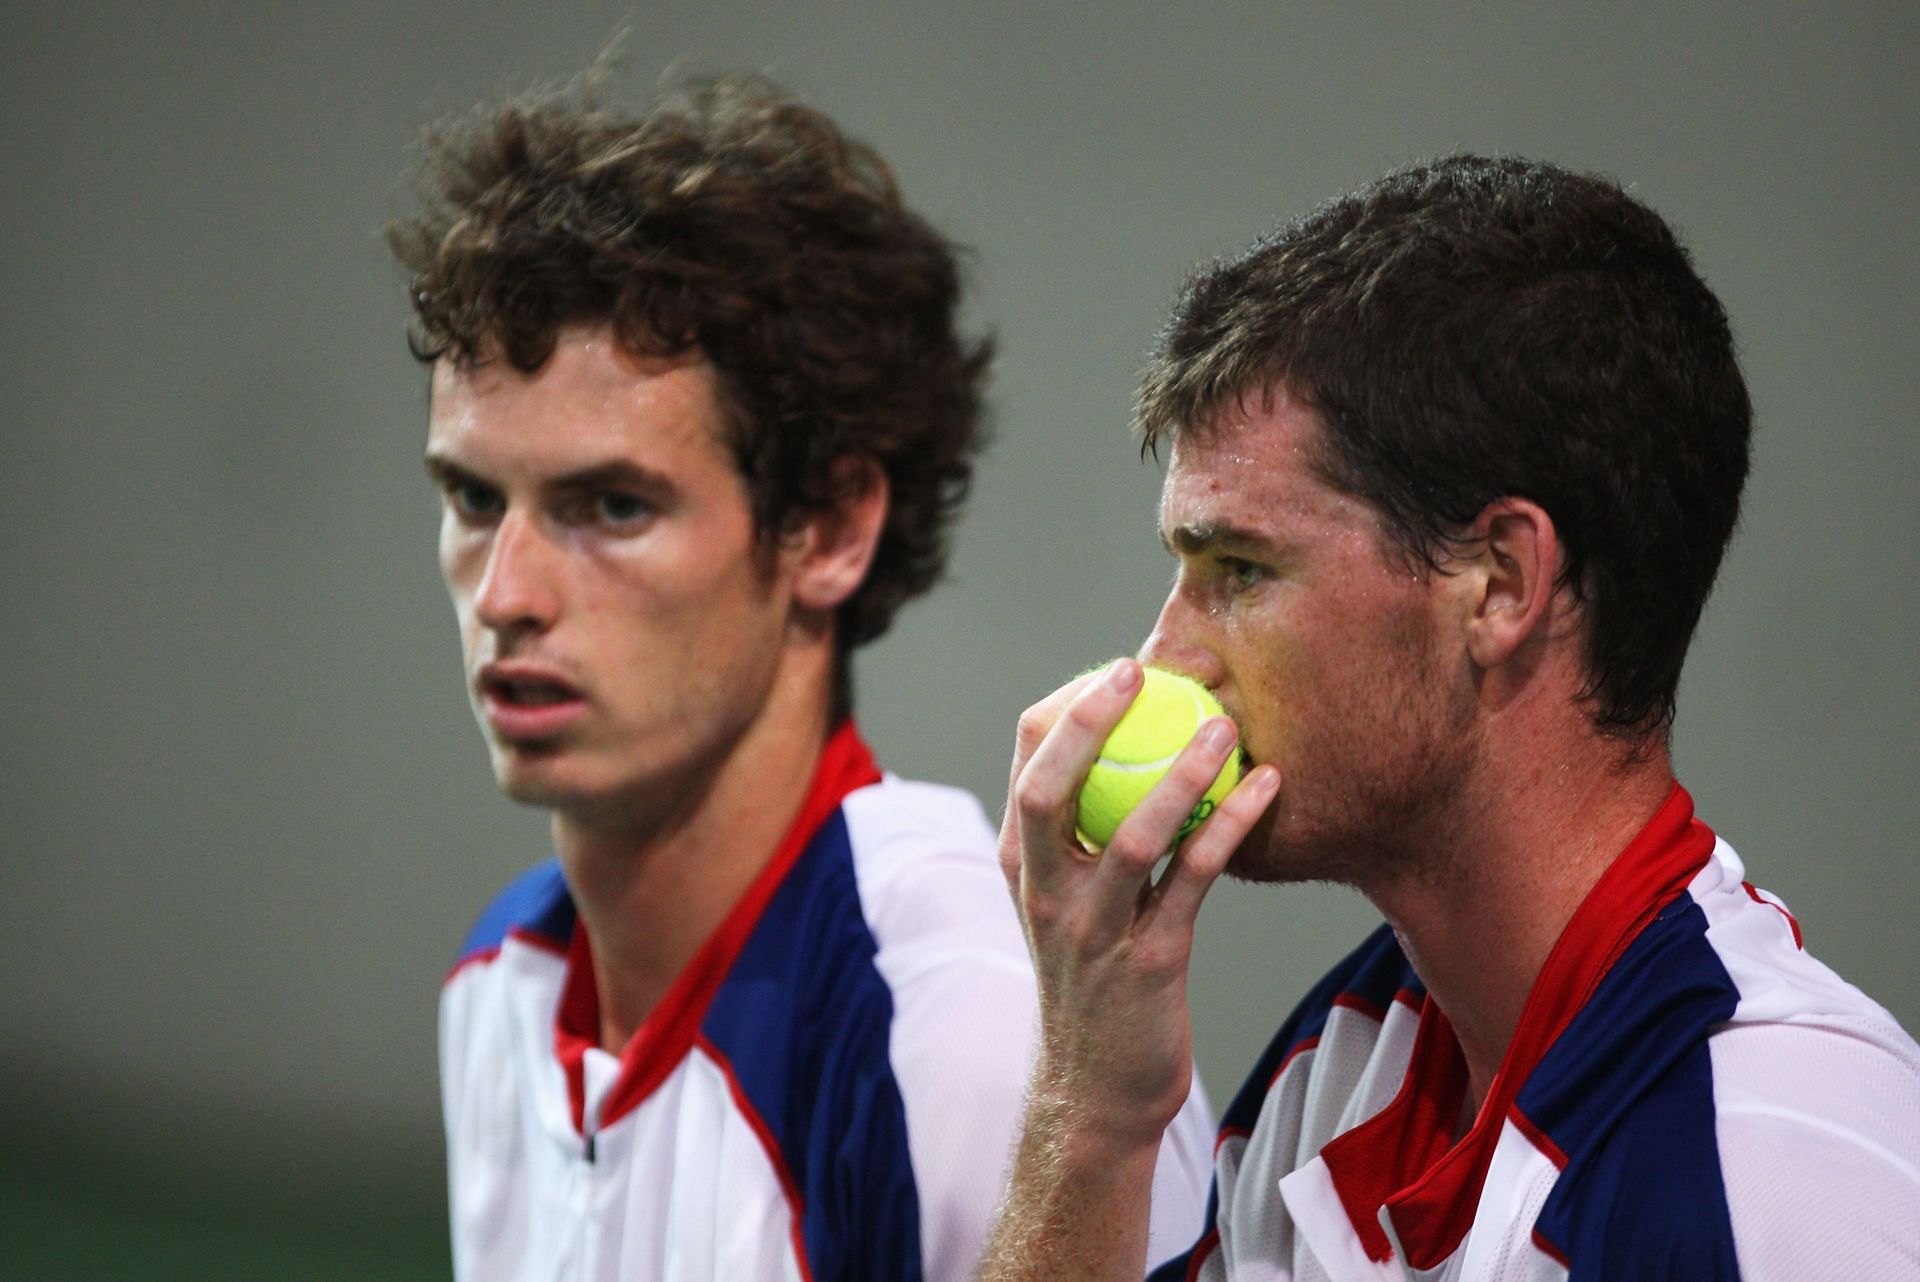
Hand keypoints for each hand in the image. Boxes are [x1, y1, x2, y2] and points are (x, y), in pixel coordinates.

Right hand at [1000, 657, 1280, 1155]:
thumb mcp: (1067, 900)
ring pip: (1132, 835)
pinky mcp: (1148, 963)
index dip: (1068, 706)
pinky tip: (1267, 789)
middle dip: (1091, 722)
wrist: (1097, 1088)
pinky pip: (1193, 880)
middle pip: (1051, 787)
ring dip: (1182, 773)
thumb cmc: (1093, 977)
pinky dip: (1231, 827)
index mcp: (1022, 863)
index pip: (1026, 763)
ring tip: (1225, 725)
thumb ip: (1086, 833)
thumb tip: (1142, 745)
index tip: (1118, 670)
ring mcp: (1092, 930)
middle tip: (1140, 670)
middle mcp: (1045, 891)